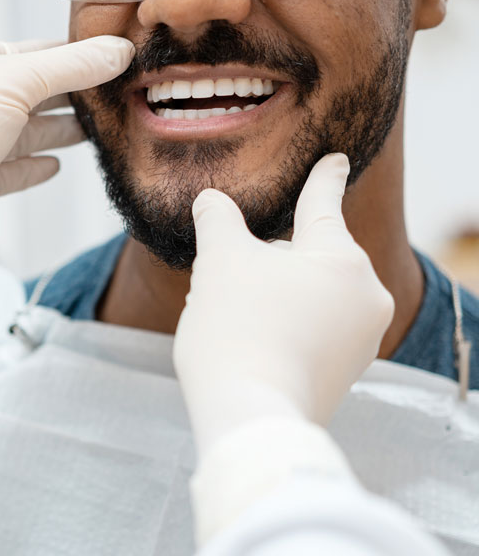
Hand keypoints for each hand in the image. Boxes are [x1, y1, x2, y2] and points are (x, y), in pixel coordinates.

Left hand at [0, 36, 133, 264]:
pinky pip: (18, 171)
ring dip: (63, 133)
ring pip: (33, 134)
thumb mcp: (15, 82)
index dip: (81, 58)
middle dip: (77, 98)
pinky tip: (55, 166)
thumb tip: (115, 52)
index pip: (44, 55)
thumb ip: (70, 68)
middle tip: (113, 99)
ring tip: (94, 131)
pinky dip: (38, 168)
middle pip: (42, 96)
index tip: (115, 62)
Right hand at [173, 153, 394, 456]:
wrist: (249, 416)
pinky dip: (287, 324)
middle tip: (232, 281)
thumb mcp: (220, 261)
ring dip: (274, 292)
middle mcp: (364, 296)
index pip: (323, 203)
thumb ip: (217, 220)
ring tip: (240, 317)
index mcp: (341, 259)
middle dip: (272, 258)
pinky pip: (315, 328)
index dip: (323, 177)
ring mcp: (360, 338)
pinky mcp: (346, 371)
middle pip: (310, 256)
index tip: (337, 159)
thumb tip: (209, 200)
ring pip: (310, 292)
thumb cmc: (236, 328)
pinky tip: (257, 340)